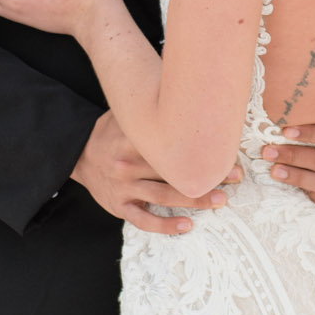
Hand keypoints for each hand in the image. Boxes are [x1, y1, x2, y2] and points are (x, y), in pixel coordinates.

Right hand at [72, 112, 240, 236]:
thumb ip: (149, 108)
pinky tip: (186, 226)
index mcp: (132, 139)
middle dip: (206, 175)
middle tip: (236, 177)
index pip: (171, 144)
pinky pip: (143, 219)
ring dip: (194, 200)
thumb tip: (186, 89)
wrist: (78, 155)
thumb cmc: (111, 132)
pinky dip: (165, 225)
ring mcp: (123, 187)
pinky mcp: (118, 206)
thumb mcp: (125, 114)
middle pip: (172, 171)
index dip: (201, 148)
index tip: (227, 150)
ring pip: (163, 196)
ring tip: (220, 200)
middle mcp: (127, 164)